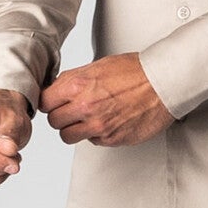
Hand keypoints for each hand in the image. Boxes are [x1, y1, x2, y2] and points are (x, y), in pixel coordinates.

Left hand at [39, 53, 173, 147]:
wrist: (163, 83)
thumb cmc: (136, 71)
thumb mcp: (98, 65)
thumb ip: (75, 79)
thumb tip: (59, 88)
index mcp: (78, 85)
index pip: (44, 101)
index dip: (49, 102)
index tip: (54, 103)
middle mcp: (85, 106)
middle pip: (53, 121)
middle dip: (60, 116)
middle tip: (71, 111)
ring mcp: (98, 125)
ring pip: (67, 136)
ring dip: (74, 129)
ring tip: (86, 120)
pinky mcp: (112, 138)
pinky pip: (92, 141)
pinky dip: (96, 134)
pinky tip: (107, 122)